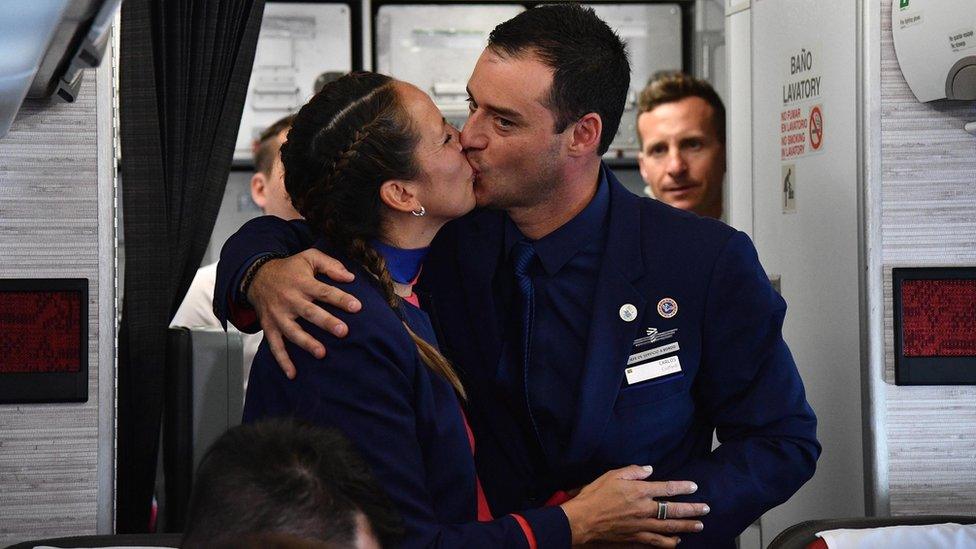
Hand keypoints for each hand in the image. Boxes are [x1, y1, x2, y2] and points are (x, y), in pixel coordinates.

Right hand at [247, 249, 361, 377]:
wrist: (256, 276)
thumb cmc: (289, 268)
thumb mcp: (309, 257)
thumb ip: (330, 265)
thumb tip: (350, 277)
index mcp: (302, 283)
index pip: (324, 291)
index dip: (341, 299)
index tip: (357, 306)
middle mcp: (290, 300)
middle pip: (310, 312)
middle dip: (326, 322)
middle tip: (343, 331)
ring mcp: (279, 316)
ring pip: (293, 331)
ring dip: (307, 343)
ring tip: (322, 353)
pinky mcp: (270, 327)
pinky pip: (275, 346)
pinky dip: (283, 360)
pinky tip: (292, 374)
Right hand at [560, 465, 708, 546]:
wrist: (582, 521)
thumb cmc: (595, 496)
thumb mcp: (612, 475)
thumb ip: (633, 471)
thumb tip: (649, 469)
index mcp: (640, 491)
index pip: (668, 488)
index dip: (683, 487)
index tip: (694, 487)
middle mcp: (644, 510)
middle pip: (674, 510)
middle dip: (692, 510)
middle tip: (706, 509)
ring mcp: (641, 527)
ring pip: (670, 528)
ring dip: (686, 527)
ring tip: (699, 526)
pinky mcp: (636, 539)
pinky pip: (657, 542)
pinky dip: (669, 543)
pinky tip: (676, 542)